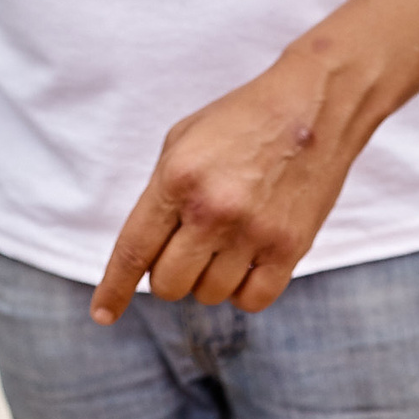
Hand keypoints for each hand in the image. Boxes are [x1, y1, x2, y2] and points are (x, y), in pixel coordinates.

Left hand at [89, 50, 369, 323]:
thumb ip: (160, 196)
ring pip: (209, 295)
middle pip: (169, 285)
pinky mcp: (289, 248)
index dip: (114, 290)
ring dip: (210, 279)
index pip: (134, 252)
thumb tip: (146, 253)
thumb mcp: (183, 141)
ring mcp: (253, 232)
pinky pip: (252, 301)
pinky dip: (244, 290)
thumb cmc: (243, 121)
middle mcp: (213, 211)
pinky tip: (248, 262)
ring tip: (226, 244)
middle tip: (189, 248)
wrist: (315, 104)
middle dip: (170, 275)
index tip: (103, 314)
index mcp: (178, 180)